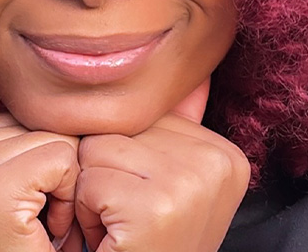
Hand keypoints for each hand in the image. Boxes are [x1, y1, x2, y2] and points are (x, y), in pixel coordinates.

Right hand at [0, 113, 81, 251]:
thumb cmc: (25, 243)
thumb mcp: (13, 180)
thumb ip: (18, 135)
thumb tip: (48, 77)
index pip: (24, 114)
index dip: (41, 160)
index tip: (23, 205)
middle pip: (39, 121)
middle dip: (53, 169)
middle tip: (33, 217)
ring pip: (55, 137)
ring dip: (63, 183)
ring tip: (38, 221)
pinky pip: (62, 158)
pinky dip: (67, 195)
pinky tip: (46, 226)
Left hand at [75, 80, 250, 251]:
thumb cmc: (148, 244)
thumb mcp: (168, 182)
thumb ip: (172, 127)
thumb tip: (190, 73)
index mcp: (224, 152)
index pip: (142, 114)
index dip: (124, 158)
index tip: (145, 201)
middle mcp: (217, 161)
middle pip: (118, 126)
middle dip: (105, 171)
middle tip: (127, 217)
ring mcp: (191, 182)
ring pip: (96, 148)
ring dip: (90, 191)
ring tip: (118, 226)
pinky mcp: (158, 206)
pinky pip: (88, 180)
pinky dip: (84, 213)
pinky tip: (111, 239)